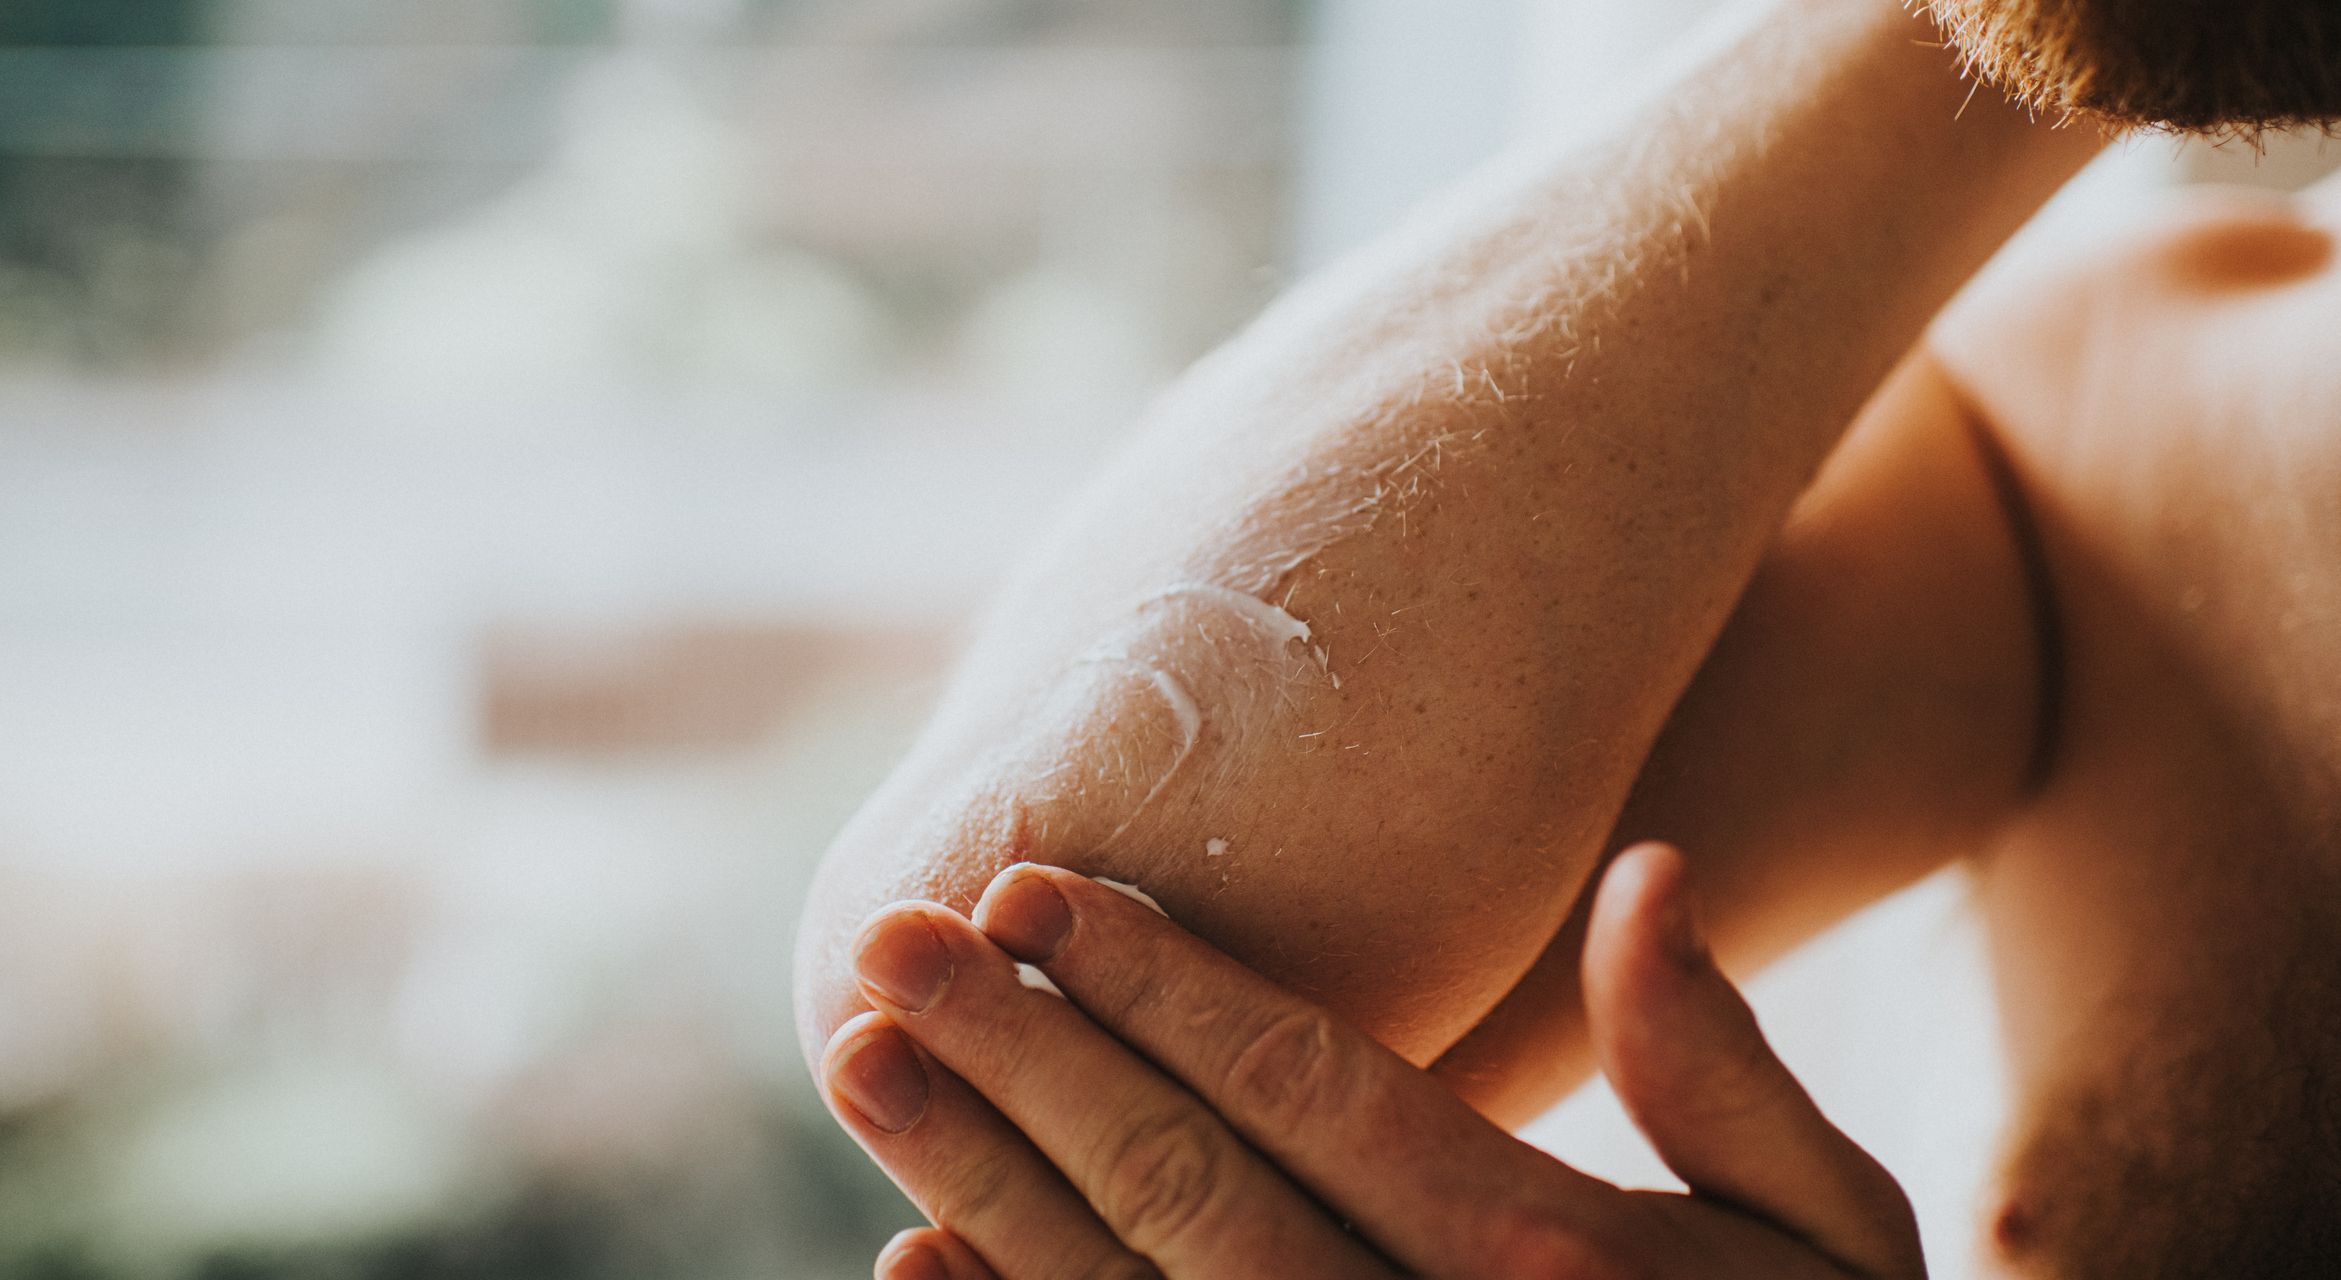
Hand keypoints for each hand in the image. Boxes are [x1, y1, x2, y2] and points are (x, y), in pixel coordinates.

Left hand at [818, 844, 1923, 1278]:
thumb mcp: (1827, 1235)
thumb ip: (1724, 1072)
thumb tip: (1648, 870)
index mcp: (1547, 1260)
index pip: (1308, 1084)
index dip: (1157, 980)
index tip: (1033, 888)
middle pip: (1180, 1181)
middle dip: (1022, 1053)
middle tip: (887, 939)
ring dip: (978, 1179)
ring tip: (865, 1062)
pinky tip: (914, 1266)